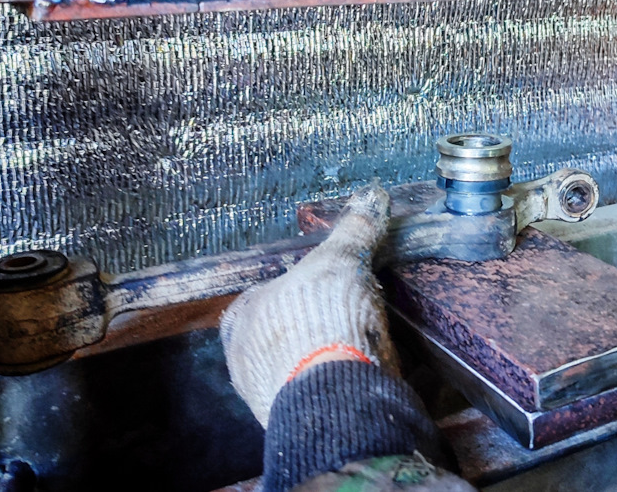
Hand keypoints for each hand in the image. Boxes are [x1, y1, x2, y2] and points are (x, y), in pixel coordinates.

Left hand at [220, 184, 396, 427]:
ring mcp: (265, 396)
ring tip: (362, 345)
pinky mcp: (293, 421)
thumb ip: (354, 230)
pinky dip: (336, 382)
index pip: (267, 294)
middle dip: (313, 324)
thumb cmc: (322, 317)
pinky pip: (315, 392)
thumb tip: (373, 195)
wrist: (333, 396)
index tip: (328, 286)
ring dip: (324, 356)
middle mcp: (243, 360)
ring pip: (296, 365)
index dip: (299, 287)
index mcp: (243, 317)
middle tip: (350, 314)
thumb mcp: (341, 260)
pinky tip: (363, 373)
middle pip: (283, 331)